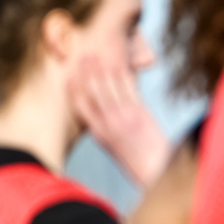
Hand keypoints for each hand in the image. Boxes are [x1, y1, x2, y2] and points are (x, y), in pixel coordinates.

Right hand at [68, 55, 168, 185]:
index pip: (80, 105)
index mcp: (98, 132)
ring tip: (98, 55)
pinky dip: (123, 75)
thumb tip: (99, 113)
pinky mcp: (140, 113)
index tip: (68, 75)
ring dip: (102, 68)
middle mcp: (108, 123)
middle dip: (87, 71)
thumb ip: (104, 127)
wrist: (155, 168)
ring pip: (109, 86)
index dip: (73, 89)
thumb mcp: (111, 145)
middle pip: (93, 91)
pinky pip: (129, 89)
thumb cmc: (134, 157)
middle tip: (84, 55)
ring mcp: (124, 116)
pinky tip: (120, 65)